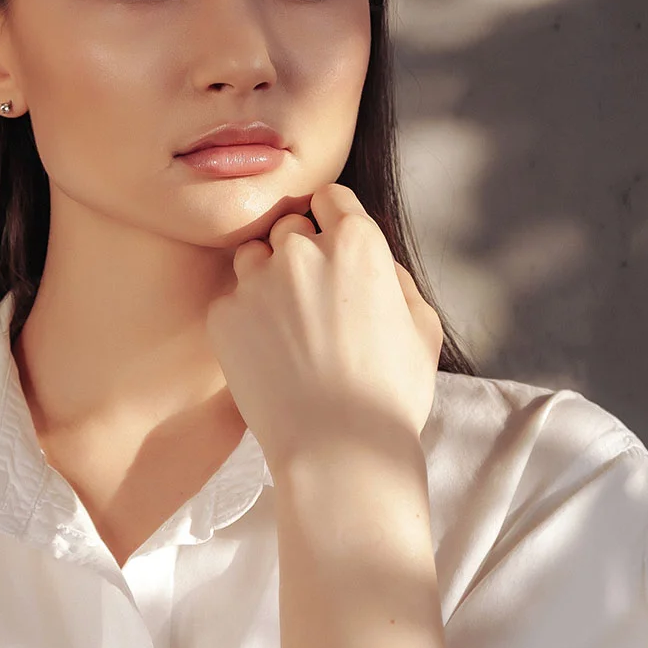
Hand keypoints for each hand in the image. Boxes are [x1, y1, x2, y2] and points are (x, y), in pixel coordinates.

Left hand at [205, 183, 444, 467]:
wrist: (337, 450)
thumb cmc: (390, 392)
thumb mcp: (423, 325)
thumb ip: (396, 276)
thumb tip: (374, 259)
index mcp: (356, 243)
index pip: (330, 196)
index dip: (332, 218)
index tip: (331, 239)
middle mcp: (301, 251)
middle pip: (289, 225)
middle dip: (300, 250)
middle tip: (313, 295)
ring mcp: (256, 282)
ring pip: (254, 255)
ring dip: (267, 276)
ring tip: (286, 323)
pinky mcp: (224, 315)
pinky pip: (232, 299)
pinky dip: (245, 317)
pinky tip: (267, 351)